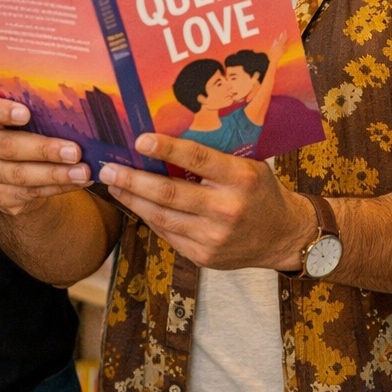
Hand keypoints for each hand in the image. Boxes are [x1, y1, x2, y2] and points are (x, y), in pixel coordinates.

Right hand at [0, 91, 92, 215]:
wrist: (21, 167)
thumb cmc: (31, 126)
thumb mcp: (31, 112)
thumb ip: (40, 105)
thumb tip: (79, 101)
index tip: (26, 113)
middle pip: (5, 146)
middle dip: (43, 149)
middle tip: (74, 151)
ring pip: (20, 174)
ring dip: (55, 174)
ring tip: (83, 171)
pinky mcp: (0, 195)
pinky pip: (31, 192)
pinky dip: (58, 187)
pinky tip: (79, 181)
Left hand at [99, 132, 317, 269]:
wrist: (283, 236)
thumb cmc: (261, 191)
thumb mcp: (249, 165)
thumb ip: (216, 157)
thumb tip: (169, 136)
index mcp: (241, 178)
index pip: (199, 159)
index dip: (167, 149)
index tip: (139, 140)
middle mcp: (227, 208)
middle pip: (171, 192)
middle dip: (134, 180)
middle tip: (108, 168)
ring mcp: (214, 236)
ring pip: (163, 216)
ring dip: (133, 199)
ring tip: (113, 184)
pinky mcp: (205, 256)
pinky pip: (168, 234)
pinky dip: (148, 217)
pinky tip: (134, 203)